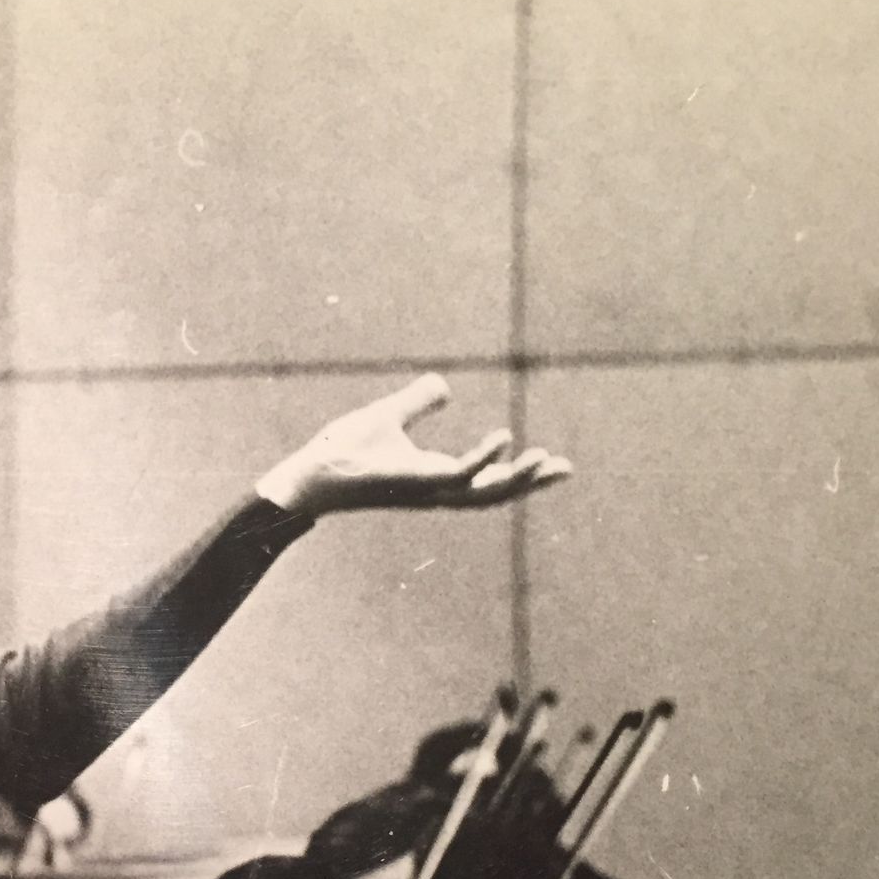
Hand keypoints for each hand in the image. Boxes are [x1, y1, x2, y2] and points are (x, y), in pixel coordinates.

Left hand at [256, 374, 570, 516]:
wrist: (311, 473)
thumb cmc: (344, 451)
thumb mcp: (390, 416)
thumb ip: (419, 401)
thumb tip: (444, 385)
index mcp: (436, 476)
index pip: (486, 478)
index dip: (517, 471)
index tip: (551, 460)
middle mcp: (436, 489)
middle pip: (494, 493)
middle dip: (530, 483)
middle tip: (567, 469)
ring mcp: (426, 490)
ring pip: (483, 492)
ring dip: (516, 478)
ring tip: (546, 459)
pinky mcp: (413, 484)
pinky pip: (457, 475)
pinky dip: (482, 458)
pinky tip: (503, 439)